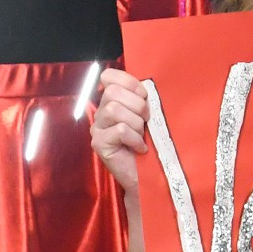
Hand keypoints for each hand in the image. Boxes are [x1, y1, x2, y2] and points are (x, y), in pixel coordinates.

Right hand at [90, 69, 150, 193]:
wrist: (151, 175)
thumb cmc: (154, 143)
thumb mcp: (151, 115)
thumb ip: (144, 98)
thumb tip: (147, 86)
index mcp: (114, 101)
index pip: (109, 76)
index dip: (129, 83)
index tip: (144, 96)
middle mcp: (102, 113)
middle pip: (113, 93)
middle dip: (137, 105)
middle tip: (146, 122)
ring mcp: (98, 129)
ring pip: (113, 110)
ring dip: (135, 123)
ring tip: (142, 136)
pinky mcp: (99, 144)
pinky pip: (119, 130)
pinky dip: (135, 138)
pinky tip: (139, 148)